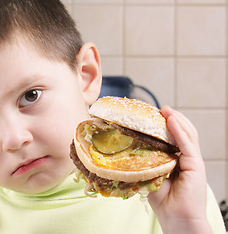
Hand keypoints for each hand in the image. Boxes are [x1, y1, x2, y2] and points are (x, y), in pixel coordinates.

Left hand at [148, 106, 211, 232]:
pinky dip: (179, 131)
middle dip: (172, 118)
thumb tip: (130, 146)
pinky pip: (187, 144)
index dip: (166, 125)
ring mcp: (193, 161)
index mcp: (177, 160)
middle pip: (183, 132)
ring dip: (177, 120)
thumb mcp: (151, 174)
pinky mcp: (196, 165)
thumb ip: (147, 160)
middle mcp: (187, 158)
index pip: (174, 137)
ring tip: (166, 109)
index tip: (154, 114)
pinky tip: (171, 120)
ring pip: (188, 134)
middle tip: (160, 108)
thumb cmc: (162, 200)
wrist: (176, 218)